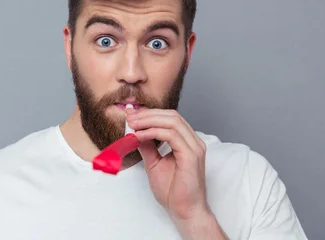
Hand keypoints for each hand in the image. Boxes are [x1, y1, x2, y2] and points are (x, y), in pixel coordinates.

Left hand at [126, 108, 226, 238]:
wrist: (183, 211)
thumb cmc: (172, 191)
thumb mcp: (154, 163)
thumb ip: (147, 147)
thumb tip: (135, 132)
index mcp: (187, 142)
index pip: (169, 118)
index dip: (149, 113)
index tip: (130, 115)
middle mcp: (194, 141)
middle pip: (171, 116)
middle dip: (148, 114)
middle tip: (129, 117)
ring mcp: (195, 147)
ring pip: (172, 121)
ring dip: (149, 120)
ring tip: (132, 125)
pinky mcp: (192, 156)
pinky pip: (171, 135)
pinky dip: (153, 132)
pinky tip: (139, 136)